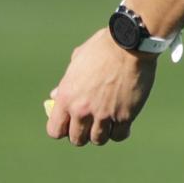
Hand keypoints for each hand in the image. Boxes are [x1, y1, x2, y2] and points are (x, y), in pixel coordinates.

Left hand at [46, 28, 156, 145]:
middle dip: (83, 133)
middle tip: (90, 123)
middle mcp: (82, 109)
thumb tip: (54, 97)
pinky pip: (118, 135)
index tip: (70, 123)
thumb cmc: (102, 47)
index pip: (55, 130)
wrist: (129, 43)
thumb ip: (66, 83)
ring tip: (107, 121)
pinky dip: (119, 132)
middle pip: (77, 139)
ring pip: (98, 140)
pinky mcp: (124, 116)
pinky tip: (122, 122)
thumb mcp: (77, 62)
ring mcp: (103, 114)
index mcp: (66, 96)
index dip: (62, 129)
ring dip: (102, 133)